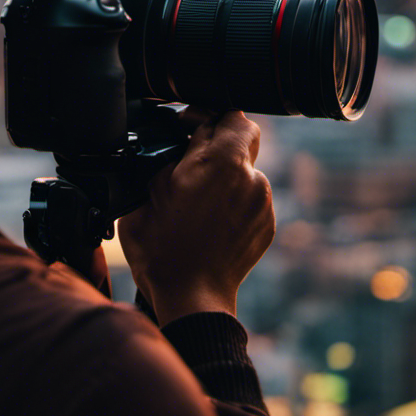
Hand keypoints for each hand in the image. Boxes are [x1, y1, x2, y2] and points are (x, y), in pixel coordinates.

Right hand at [118, 111, 274, 326]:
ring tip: (200, 197)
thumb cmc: (163, 249)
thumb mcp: (148, 193)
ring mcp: (262, 202)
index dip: (205, 118)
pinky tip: (212, 219)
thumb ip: (169, 158)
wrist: (191, 299)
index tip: (188, 127)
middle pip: (246, 134)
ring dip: (227, 172)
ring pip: (248, 168)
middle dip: (222, 137)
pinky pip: (251, 197)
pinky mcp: (267, 224)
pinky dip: (235, 199)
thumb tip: (178, 142)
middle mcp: (250, 176)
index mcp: (221, 162)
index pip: (227, 116)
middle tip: (197, 153)